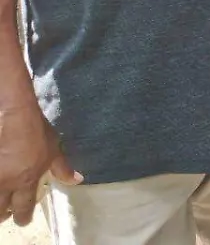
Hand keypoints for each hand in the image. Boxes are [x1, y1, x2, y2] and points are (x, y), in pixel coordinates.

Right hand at [0, 104, 80, 225]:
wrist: (14, 115)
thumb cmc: (37, 132)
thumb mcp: (54, 150)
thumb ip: (62, 169)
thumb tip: (77, 180)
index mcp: (26, 181)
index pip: (23, 209)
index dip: (23, 218)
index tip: (23, 220)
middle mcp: (6, 183)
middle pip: (0, 212)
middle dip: (4, 215)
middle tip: (8, 212)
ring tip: (1, 200)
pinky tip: (0, 180)